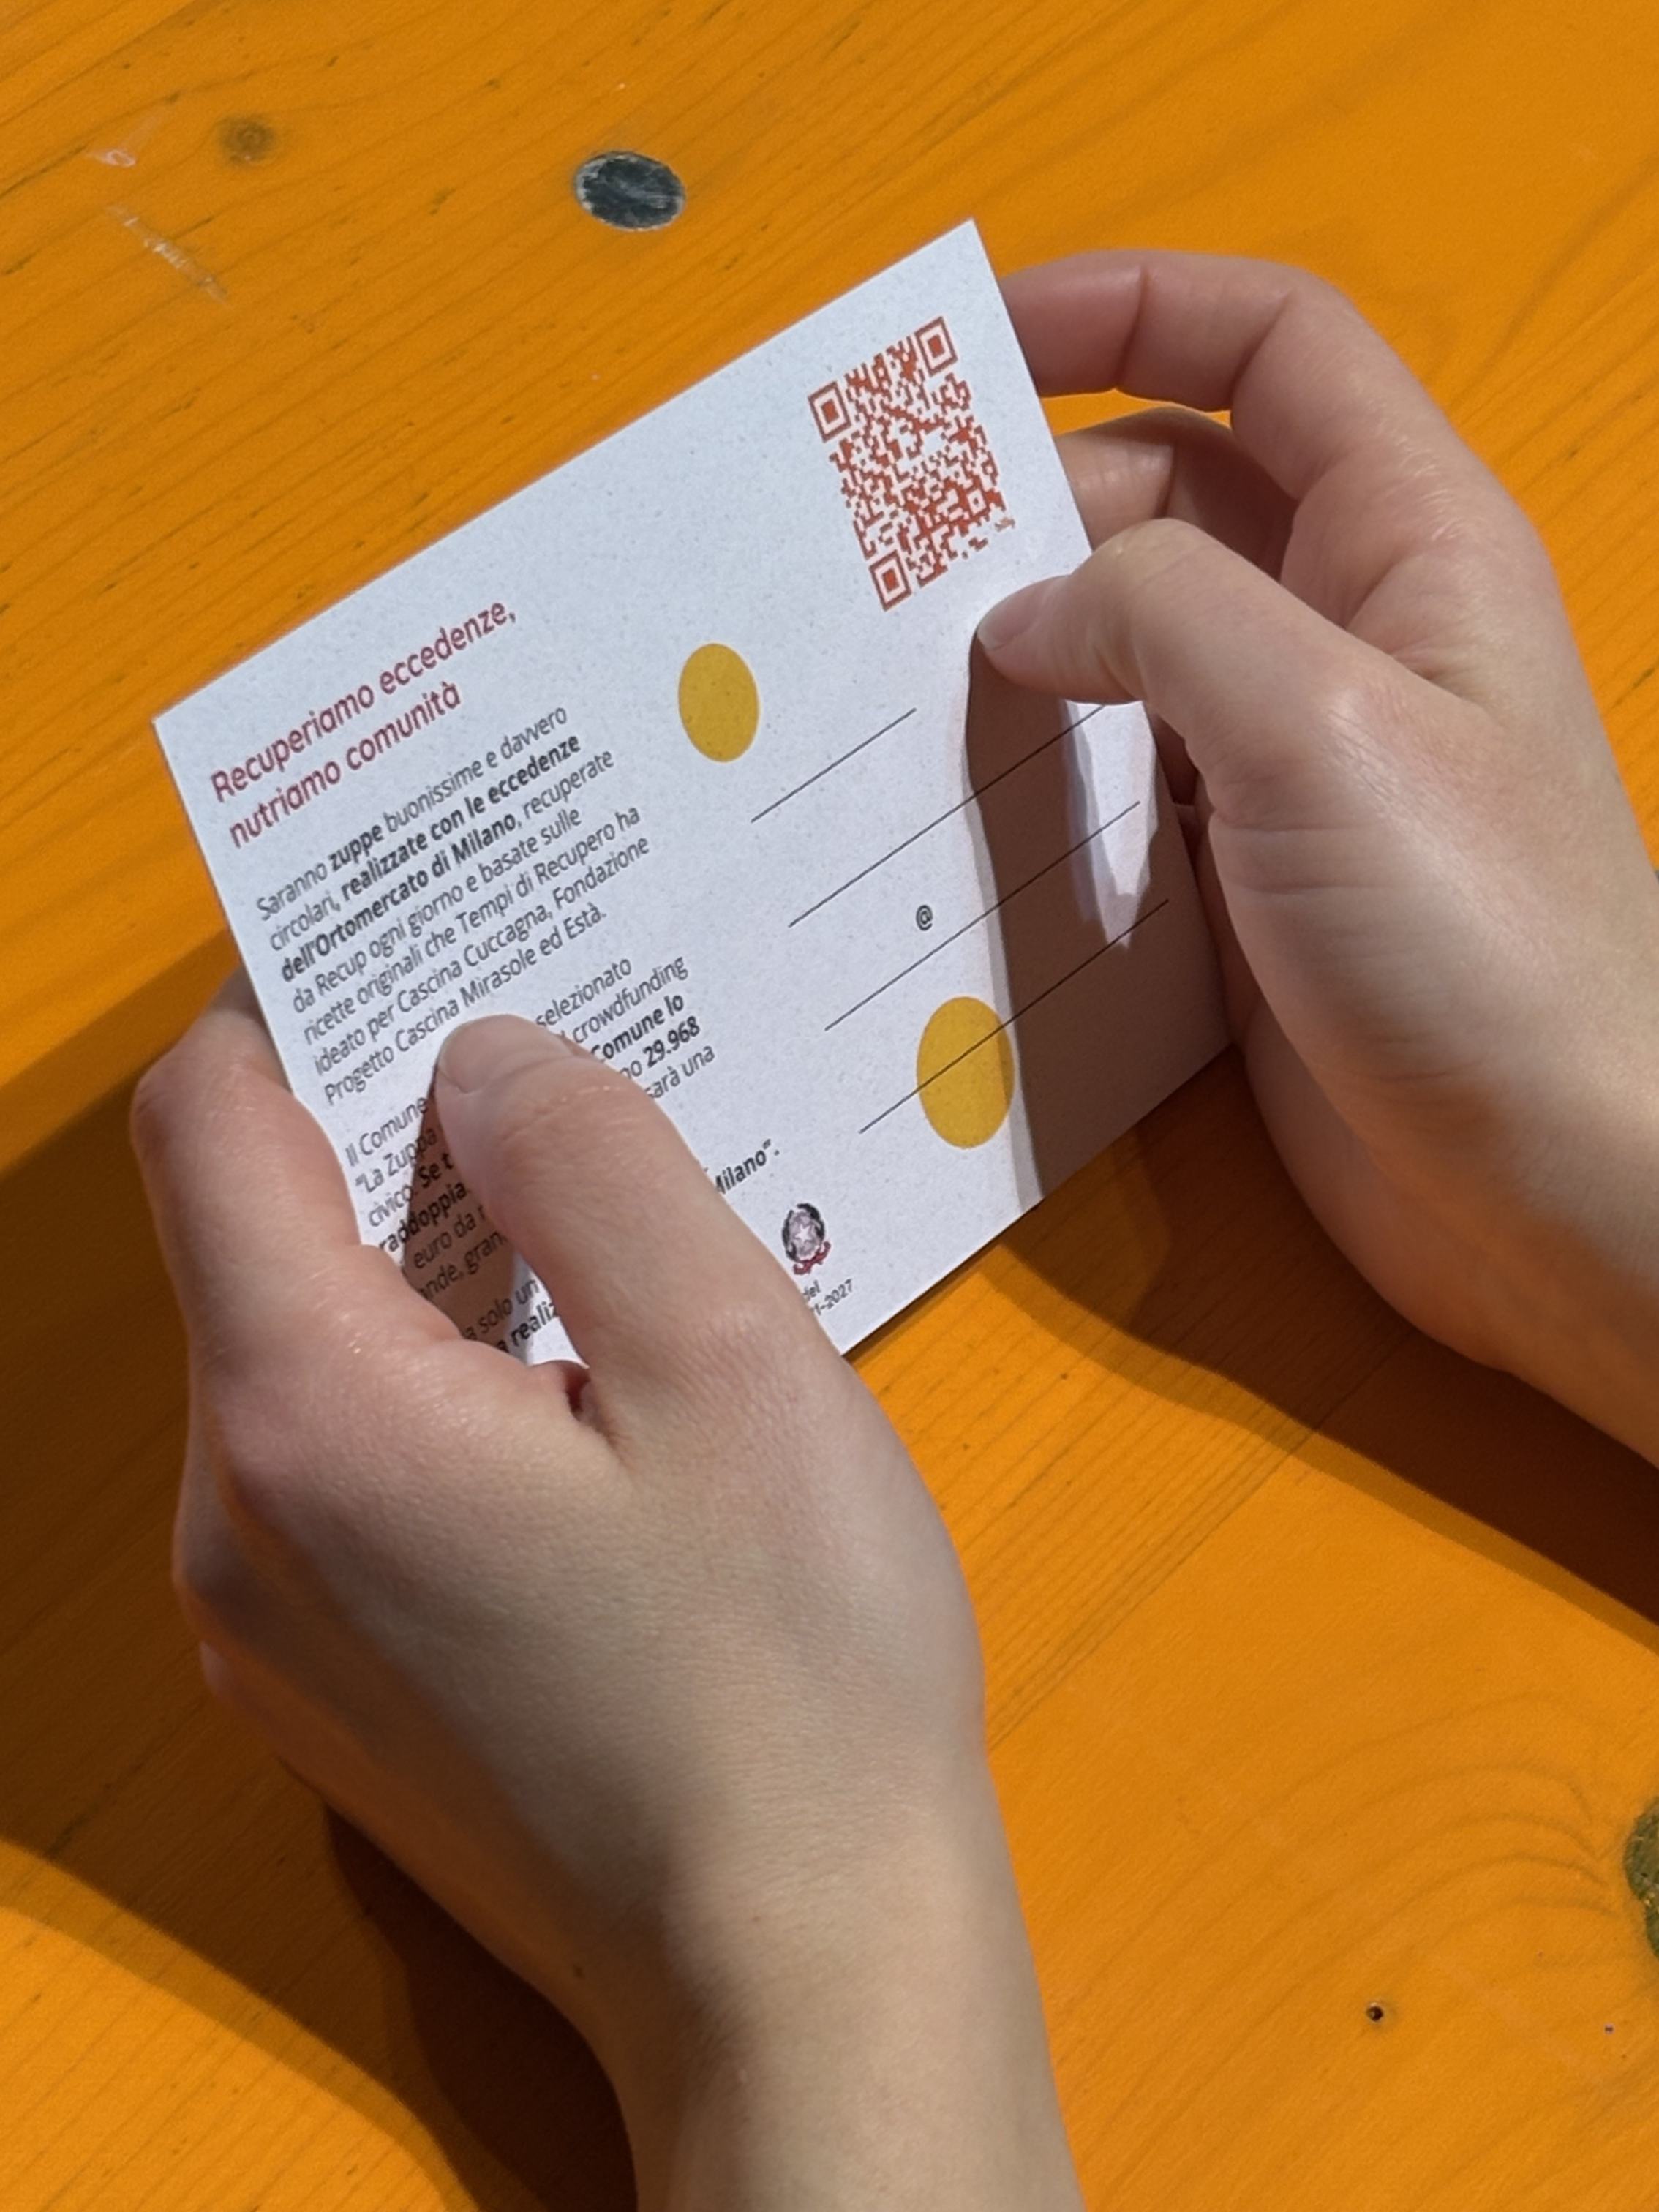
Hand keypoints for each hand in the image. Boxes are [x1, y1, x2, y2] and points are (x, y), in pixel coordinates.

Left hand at [133, 992, 1080, 2210]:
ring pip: (298, 1352)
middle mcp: (229, 1519)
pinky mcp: (327, 1686)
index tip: (435, 954)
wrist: (798, 1974)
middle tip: (564, 1082)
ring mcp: (263, 1620)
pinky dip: (429, 1384)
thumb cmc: (793, 1665)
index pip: (210, 1120)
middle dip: (389, 1132)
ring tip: (597, 1241)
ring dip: (424, 1263)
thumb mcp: (732, 1360)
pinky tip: (580, 1405)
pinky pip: (336, 1465)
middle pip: (253, 1235)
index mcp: (306, 1413)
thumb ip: (590, 1163)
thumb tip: (481, 1058)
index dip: (305, 1002)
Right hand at [981, 252, 1658, 1460]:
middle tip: (879, 562)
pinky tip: (948, 818)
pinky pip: (1118, 791)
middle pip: (1172, 499)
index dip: (1127, 308)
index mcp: (1408, 541)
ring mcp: (1292, 767)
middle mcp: (1349, 635)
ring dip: (1022, 656)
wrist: (1553, 1191)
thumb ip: (1163, 618)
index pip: (1267, 348)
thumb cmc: (1480, 945)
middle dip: (1033, 509)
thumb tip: (1025, 611)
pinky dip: (1037, 784)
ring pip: (1132, 655)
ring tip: (880, 688)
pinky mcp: (1242, 886)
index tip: (968, 351)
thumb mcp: (1321, 729)